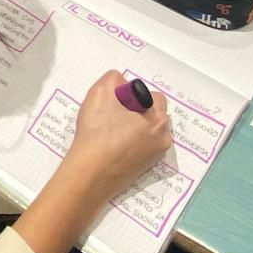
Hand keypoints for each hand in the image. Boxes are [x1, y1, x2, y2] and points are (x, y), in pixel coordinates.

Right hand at [57, 71, 171, 203]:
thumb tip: (122, 84)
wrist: (89, 174)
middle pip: (151, 114)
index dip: (131, 95)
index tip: (113, 105)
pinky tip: (112, 147)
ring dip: (132, 127)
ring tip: (109, 133)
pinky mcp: (144, 169)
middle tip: (111, 117)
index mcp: (158, 119)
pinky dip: (129, 144)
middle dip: (135, 111)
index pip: (151, 96)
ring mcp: (155, 156)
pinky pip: (140, 147)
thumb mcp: (101, 92)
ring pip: (146, 131)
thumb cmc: (97, 131)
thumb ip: (114, 79)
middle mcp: (163, 138)